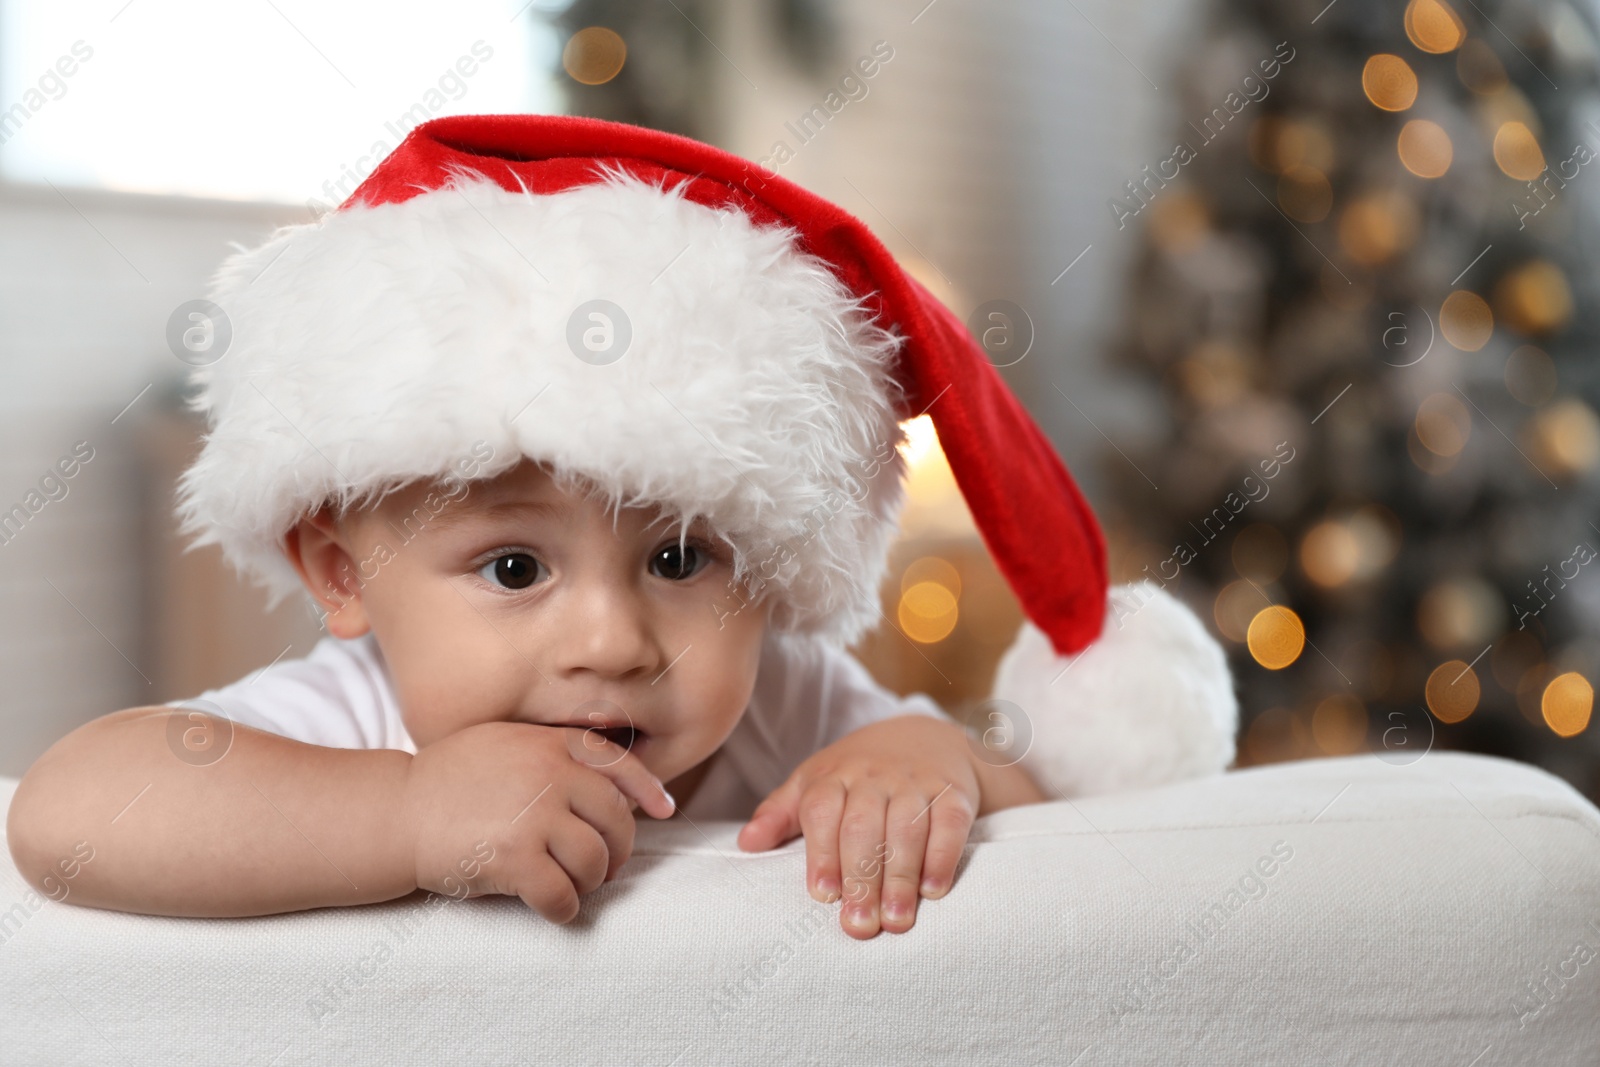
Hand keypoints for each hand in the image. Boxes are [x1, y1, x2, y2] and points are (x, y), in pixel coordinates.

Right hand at [400, 720, 674, 922]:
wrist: (395, 810)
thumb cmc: (447, 779)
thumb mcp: (505, 742)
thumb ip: (553, 752)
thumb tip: (612, 783)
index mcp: (550, 743)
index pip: (619, 763)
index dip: (647, 790)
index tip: (663, 811)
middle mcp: (550, 774)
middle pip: (616, 819)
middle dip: (617, 849)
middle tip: (604, 866)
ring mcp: (534, 817)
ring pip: (595, 861)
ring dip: (591, 882)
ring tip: (574, 885)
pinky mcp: (514, 859)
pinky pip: (563, 894)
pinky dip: (565, 909)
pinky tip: (555, 908)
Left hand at [735, 715, 979, 938]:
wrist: (924, 737)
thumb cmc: (857, 774)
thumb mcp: (813, 783)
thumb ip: (780, 814)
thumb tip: (746, 845)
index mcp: (833, 777)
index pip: (822, 811)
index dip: (822, 854)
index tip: (823, 896)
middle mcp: (873, 777)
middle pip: (863, 826)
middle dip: (861, 878)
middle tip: (860, 926)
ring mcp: (915, 783)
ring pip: (907, 828)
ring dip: (901, 878)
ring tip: (895, 921)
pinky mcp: (952, 793)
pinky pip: (949, 823)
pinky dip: (942, 857)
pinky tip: (933, 891)